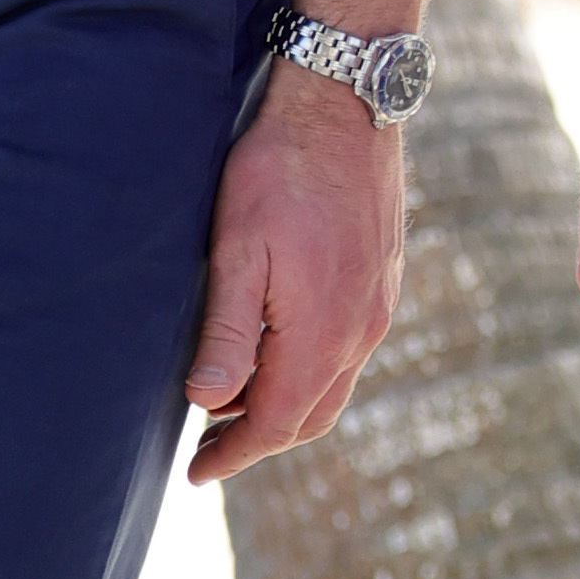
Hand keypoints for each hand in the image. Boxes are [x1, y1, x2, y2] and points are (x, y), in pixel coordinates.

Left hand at [185, 63, 404, 482]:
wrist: (347, 103)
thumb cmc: (281, 170)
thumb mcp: (238, 250)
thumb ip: (228, 332)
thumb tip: (207, 401)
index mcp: (322, 334)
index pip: (274, 422)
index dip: (233, 455)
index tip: (197, 475)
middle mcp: (360, 331)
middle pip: (309, 416)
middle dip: (258, 440)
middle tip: (209, 449)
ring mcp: (377, 306)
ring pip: (332, 386)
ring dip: (284, 405)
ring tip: (234, 404)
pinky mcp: (382, 280)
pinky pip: (348, 351)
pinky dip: (309, 372)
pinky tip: (277, 351)